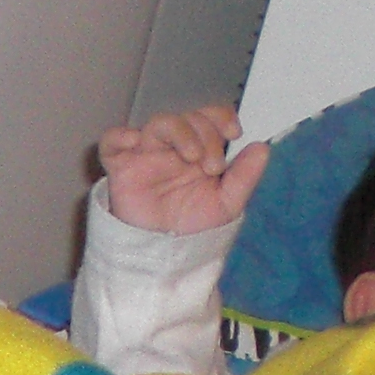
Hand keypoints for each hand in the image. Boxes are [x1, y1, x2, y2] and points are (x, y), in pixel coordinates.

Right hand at [97, 104, 268, 235]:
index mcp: (198, 150)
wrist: (166, 256)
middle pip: (188, 118)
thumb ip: (244, 177)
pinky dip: (119, 136)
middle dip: (206, 135)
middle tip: (212, 166)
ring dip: (180, 132)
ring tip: (192, 157)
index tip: (235, 133)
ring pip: (158, 123)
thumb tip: (263, 148)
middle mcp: (172, 148)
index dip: (221, 117)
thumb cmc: (193, 229)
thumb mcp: (226, 205)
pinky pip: (111, 142)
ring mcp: (146, 155)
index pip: (208, 118)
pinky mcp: (121, 168)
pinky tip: (134, 141)